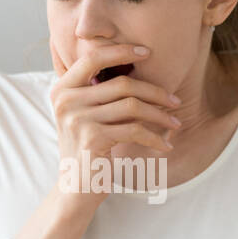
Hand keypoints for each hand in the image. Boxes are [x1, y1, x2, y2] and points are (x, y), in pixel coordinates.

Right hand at [48, 37, 180, 205]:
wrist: (76, 188)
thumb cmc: (89, 149)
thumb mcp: (87, 115)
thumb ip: (100, 92)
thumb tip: (138, 65)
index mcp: (62, 89)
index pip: (92, 58)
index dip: (121, 51)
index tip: (147, 52)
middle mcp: (66, 101)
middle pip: (121, 84)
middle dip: (155, 92)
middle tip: (175, 101)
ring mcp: (77, 119)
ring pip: (132, 106)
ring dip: (160, 115)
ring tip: (175, 124)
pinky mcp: (92, 138)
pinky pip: (134, 130)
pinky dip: (155, 138)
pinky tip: (165, 145)